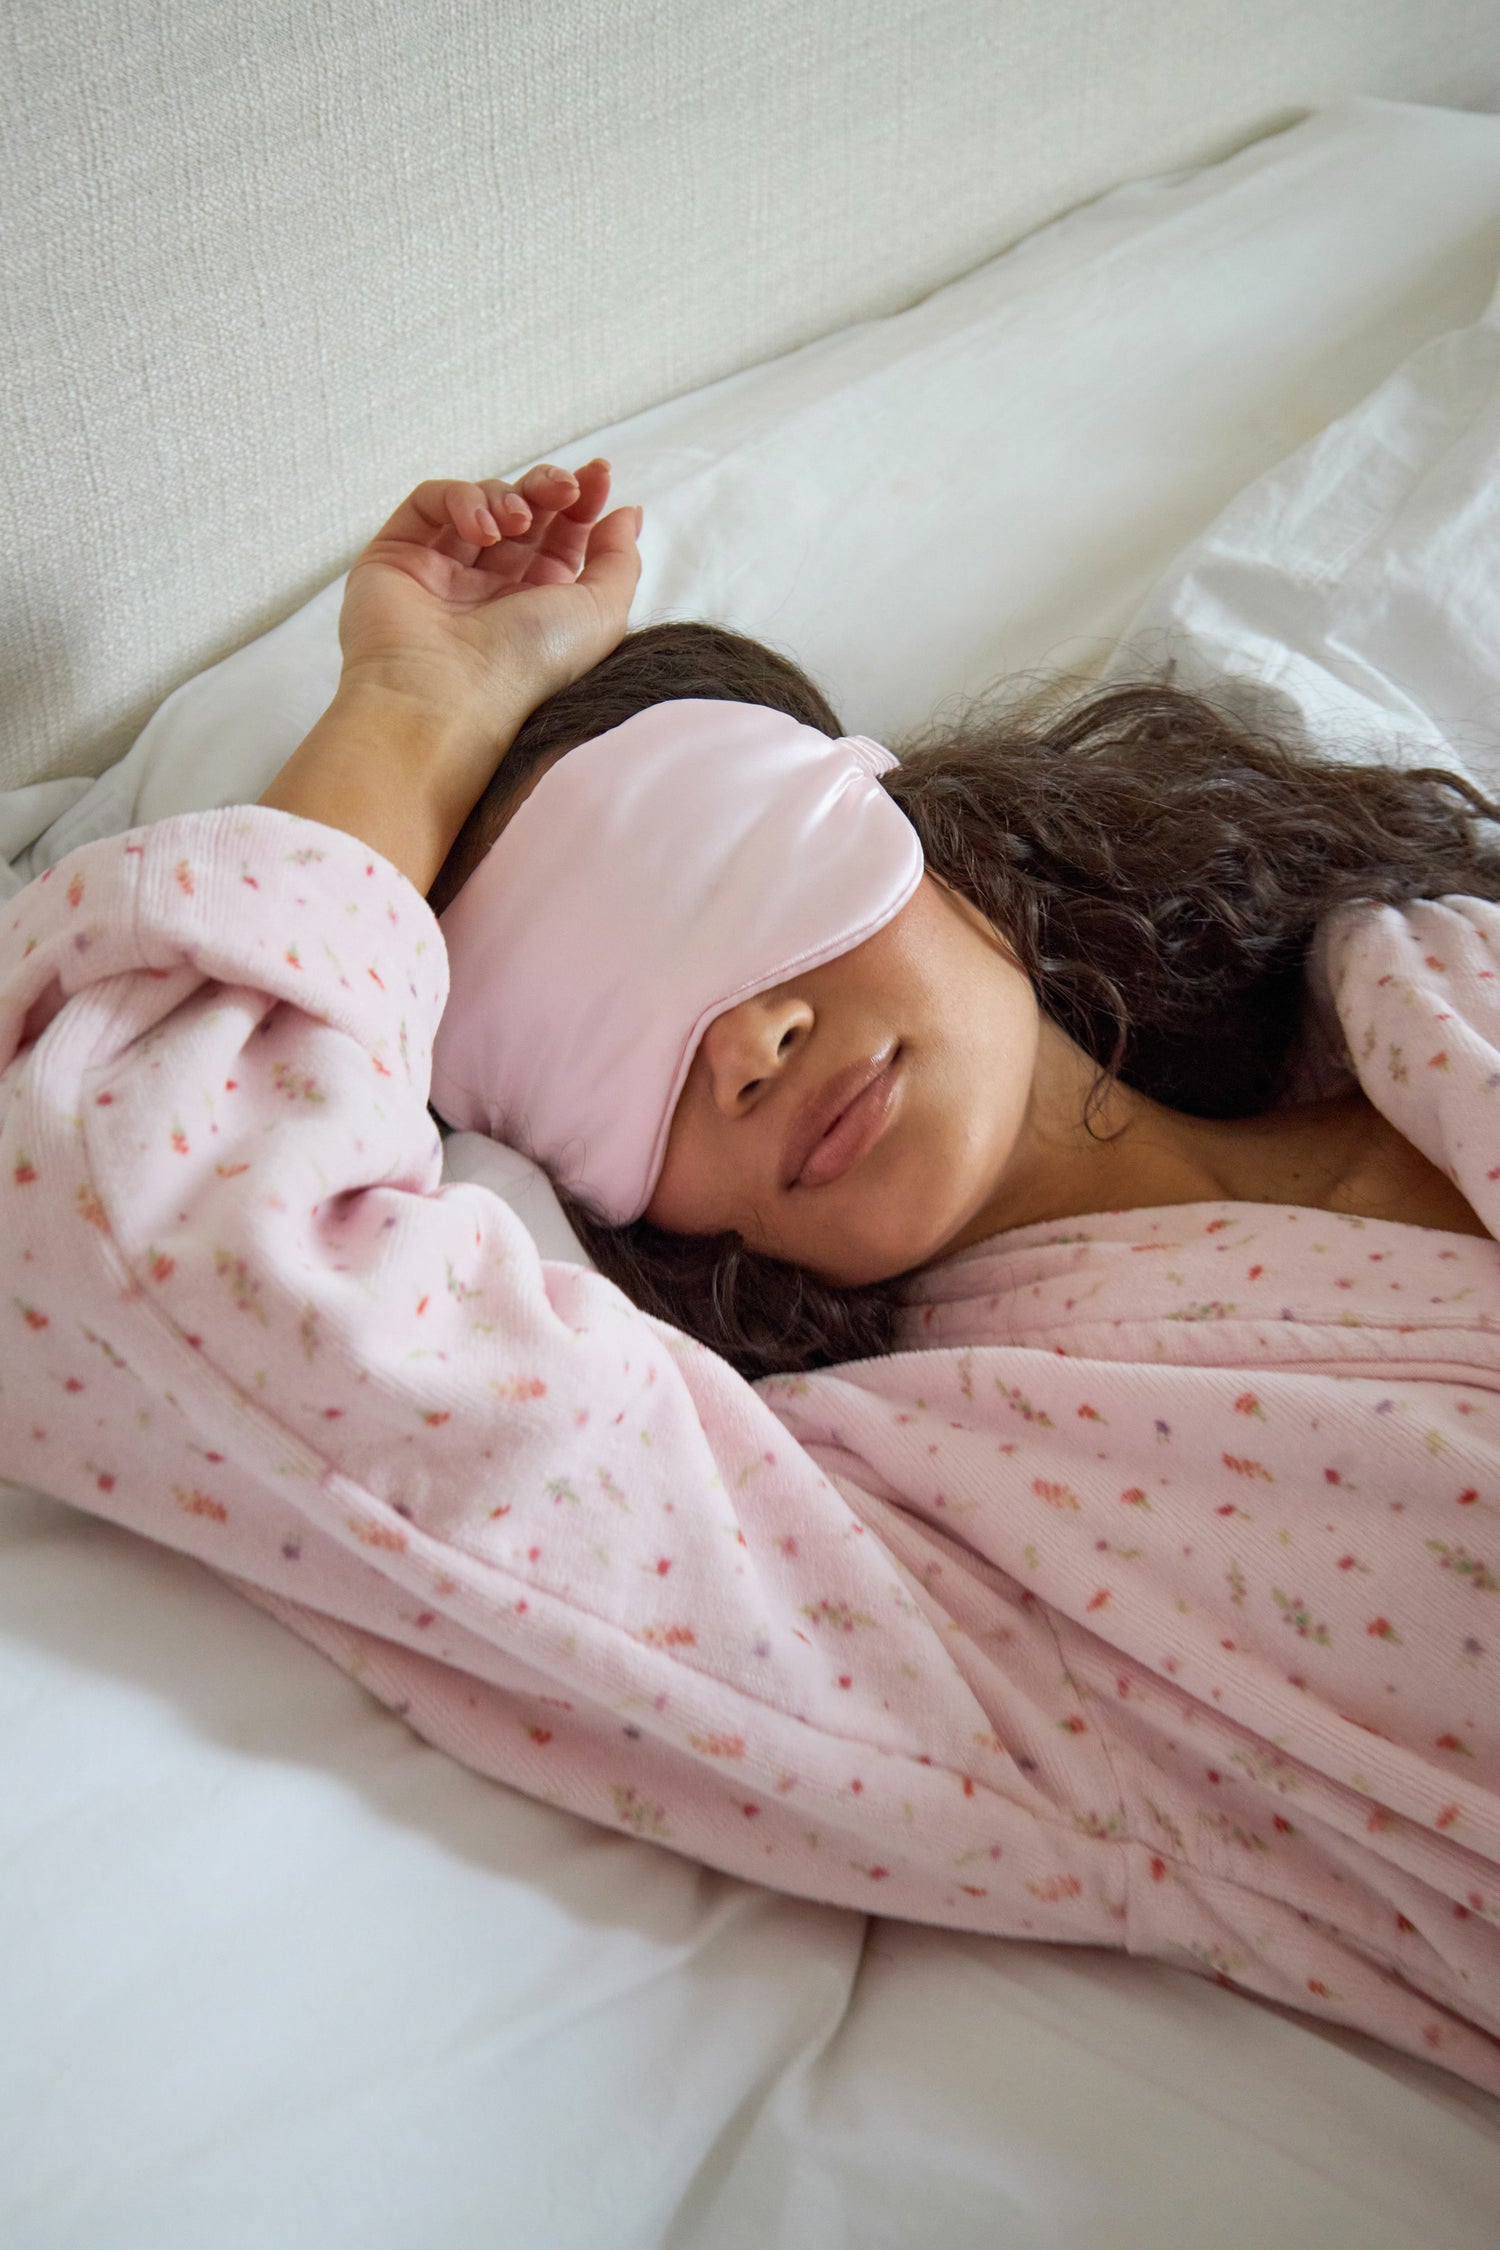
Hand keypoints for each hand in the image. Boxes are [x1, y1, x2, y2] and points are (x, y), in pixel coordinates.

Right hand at [336, 461, 642, 727]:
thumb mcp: (602, 615)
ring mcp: (442, 573)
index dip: (582, 501)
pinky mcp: (398, 556)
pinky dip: (459, 499)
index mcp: (538, 608)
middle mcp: (491, 591)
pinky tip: (479, 532)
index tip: (599, 476)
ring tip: (515, 524)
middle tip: (563, 489)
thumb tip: (627, 514)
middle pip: (524, 512)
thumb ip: (619, 561)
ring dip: (507, 497)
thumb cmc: (527, 668)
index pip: (562, 537)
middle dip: (548, 488)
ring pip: (479, 502)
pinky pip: (430, 503)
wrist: (447, 696)